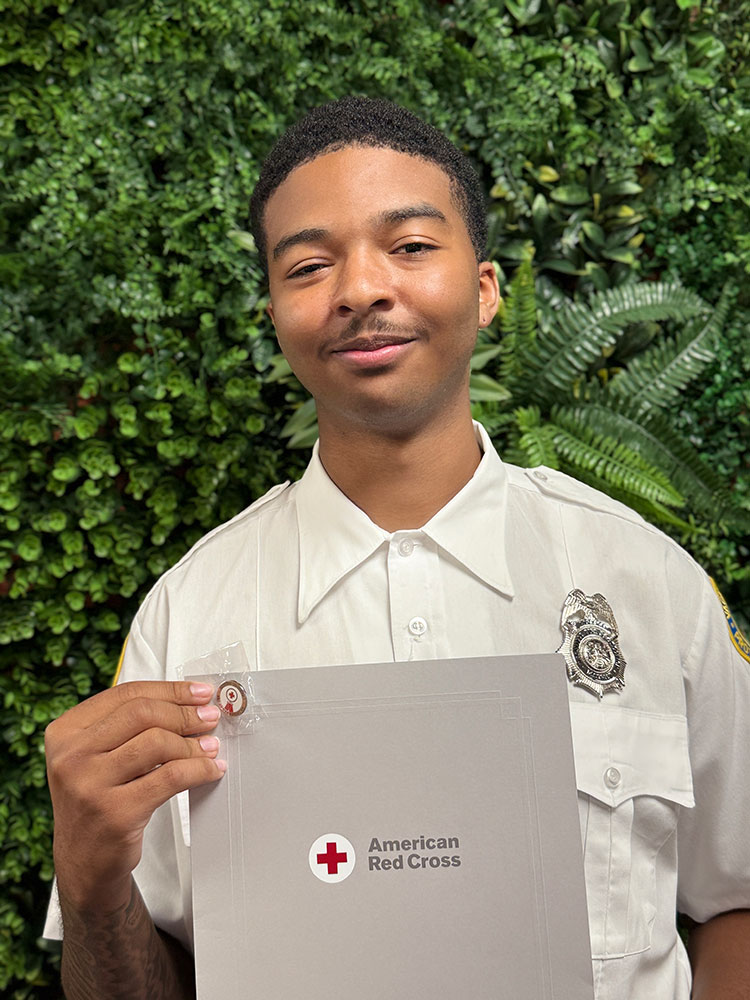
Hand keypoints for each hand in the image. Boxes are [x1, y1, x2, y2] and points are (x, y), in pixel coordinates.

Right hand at [46, 680, 224, 913]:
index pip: (126, 694)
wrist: (84, 861)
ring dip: (193, 743)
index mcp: (65, 732)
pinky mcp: (116, 813)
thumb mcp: (97, 756)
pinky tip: (211, 770)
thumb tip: (188, 702)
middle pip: (142, 713)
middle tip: (209, 718)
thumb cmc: (98, 799)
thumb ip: (129, 726)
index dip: (169, 690)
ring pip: (158, 743)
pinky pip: (171, 777)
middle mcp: (71, 756)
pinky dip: (199, 769)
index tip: (198, 692)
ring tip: (210, 747)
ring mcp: (90, 785)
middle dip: (184, 713)